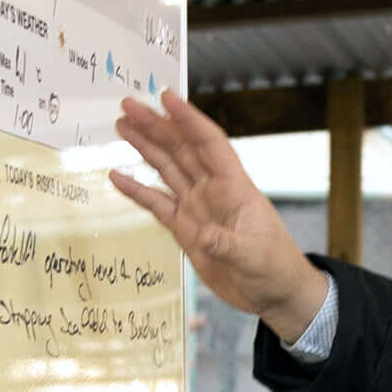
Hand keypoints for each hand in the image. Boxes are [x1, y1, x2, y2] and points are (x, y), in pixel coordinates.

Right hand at [107, 89, 328, 338]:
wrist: (274, 293)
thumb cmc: (275, 268)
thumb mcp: (255, 257)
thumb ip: (228, 246)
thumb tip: (205, 237)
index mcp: (234, 188)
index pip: (209, 144)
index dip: (189, 120)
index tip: (166, 98)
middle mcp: (213, 191)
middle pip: (182, 149)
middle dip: (156, 126)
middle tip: (128, 105)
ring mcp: (198, 208)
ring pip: (168, 169)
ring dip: (146, 147)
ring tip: (121, 125)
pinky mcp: (186, 229)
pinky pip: (157, 203)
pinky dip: (137, 190)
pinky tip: (117, 176)